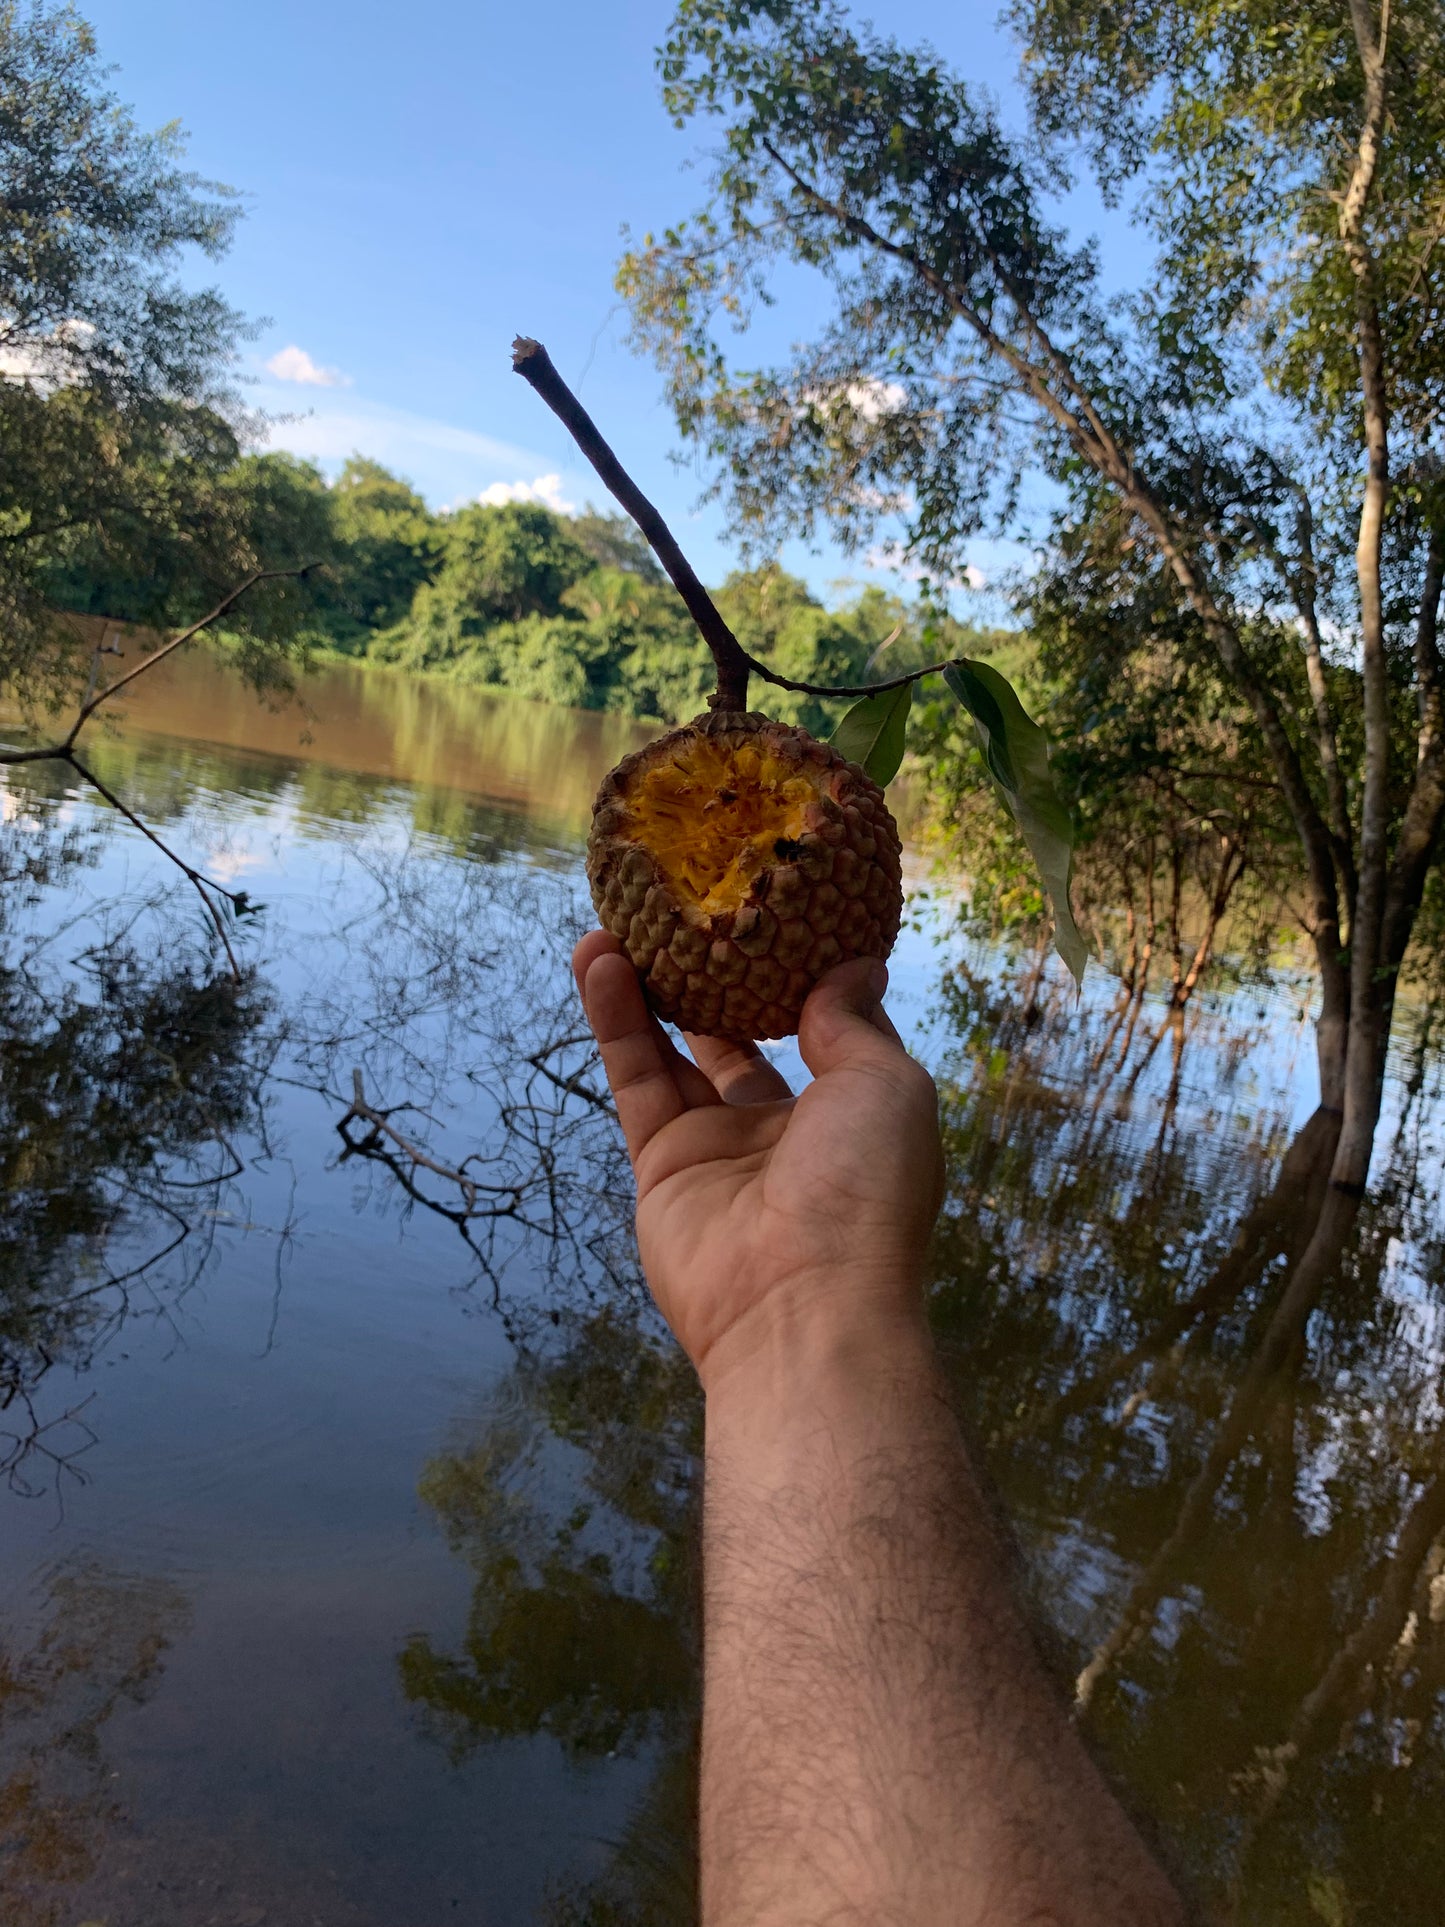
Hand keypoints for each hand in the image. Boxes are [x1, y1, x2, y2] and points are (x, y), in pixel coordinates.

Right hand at [573, 931, 944, 1389]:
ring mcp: (719, 1151)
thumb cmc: (867, 1193)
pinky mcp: (661, 1167)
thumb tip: (851, 966)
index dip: (794, 974)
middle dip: (714, 978)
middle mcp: (786, 1133)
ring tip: (623, 917)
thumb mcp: (888, 1085)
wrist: (802, 1305)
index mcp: (852, 1117)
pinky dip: (616, 1017)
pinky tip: (599, 957)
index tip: (770, 911)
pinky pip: (637, 1077)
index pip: (822, 1031)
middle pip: (740, 1038)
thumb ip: (854, 1023)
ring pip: (677, 1051)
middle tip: (683, 912)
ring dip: (650, 984)